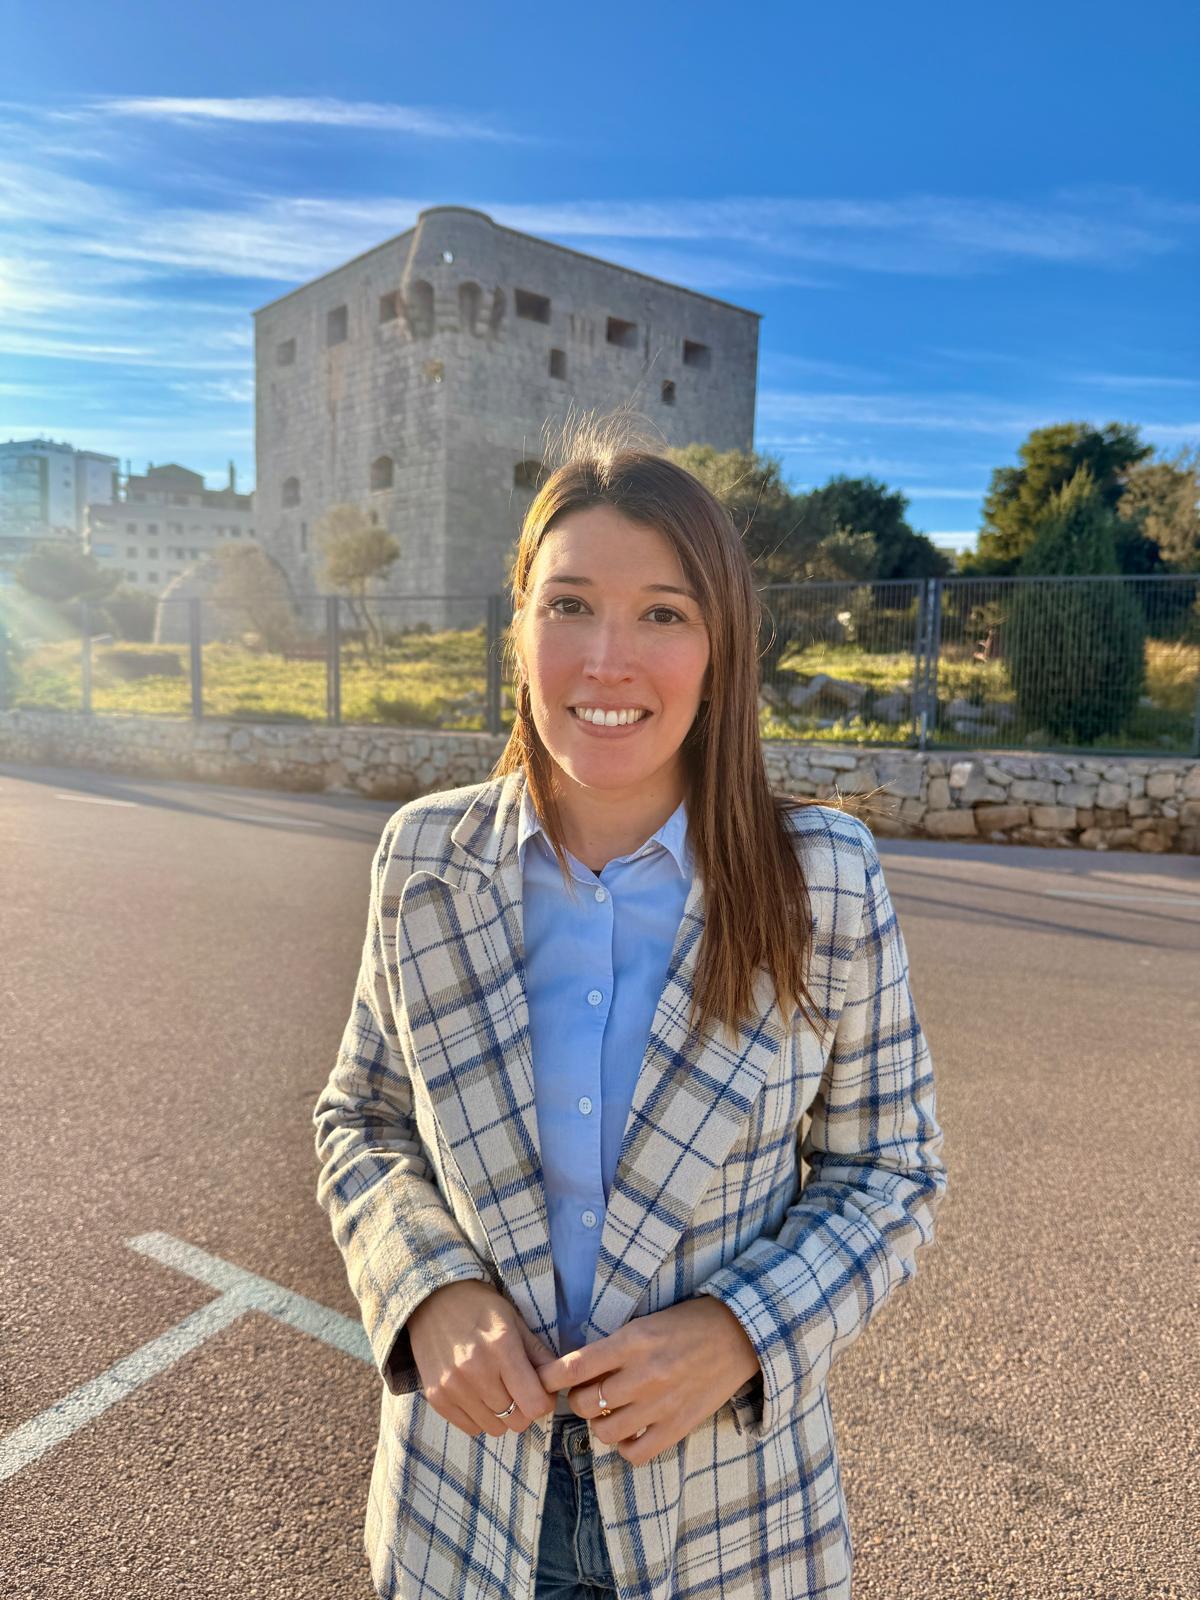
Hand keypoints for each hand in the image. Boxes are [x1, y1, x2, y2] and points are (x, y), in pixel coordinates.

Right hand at [407, 1280, 559, 1436]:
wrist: (432, 1301)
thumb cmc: (480, 1308)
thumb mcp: (515, 1321)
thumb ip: (538, 1354)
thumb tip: (558, 1382)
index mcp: (502, 1348)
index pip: (534, 1403)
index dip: (543, 1402)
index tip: (539, 1391)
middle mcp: (476, 1371)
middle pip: (516, 1421)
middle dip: (523, 1409)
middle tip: (517, 1390)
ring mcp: (453, 1387)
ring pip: (494, 1429)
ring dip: (500, 1415)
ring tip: (494, 1389)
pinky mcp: (437, 1398)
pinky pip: (470, 1429)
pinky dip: (479, 1417)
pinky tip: (476, 1393)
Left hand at [535, 1297, 760, 1464]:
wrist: (738, 1335)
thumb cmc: (688, 1323)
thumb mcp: (646, 1322)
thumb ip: (614, 1347)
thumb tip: (577, 1369)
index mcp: (633, 1342)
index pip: (576, 1366)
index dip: (551, 1377)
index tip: (542, 1380)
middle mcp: (643, 1375)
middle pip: (584, 1402)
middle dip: (578, 1400)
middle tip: (587, 1393)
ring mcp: (661, 1404)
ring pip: (605, 1431)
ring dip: (600, 1423)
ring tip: (609, 1413)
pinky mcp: (678, 1427)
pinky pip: (636, 1453)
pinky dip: (625, 1446)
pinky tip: (630, 1432)